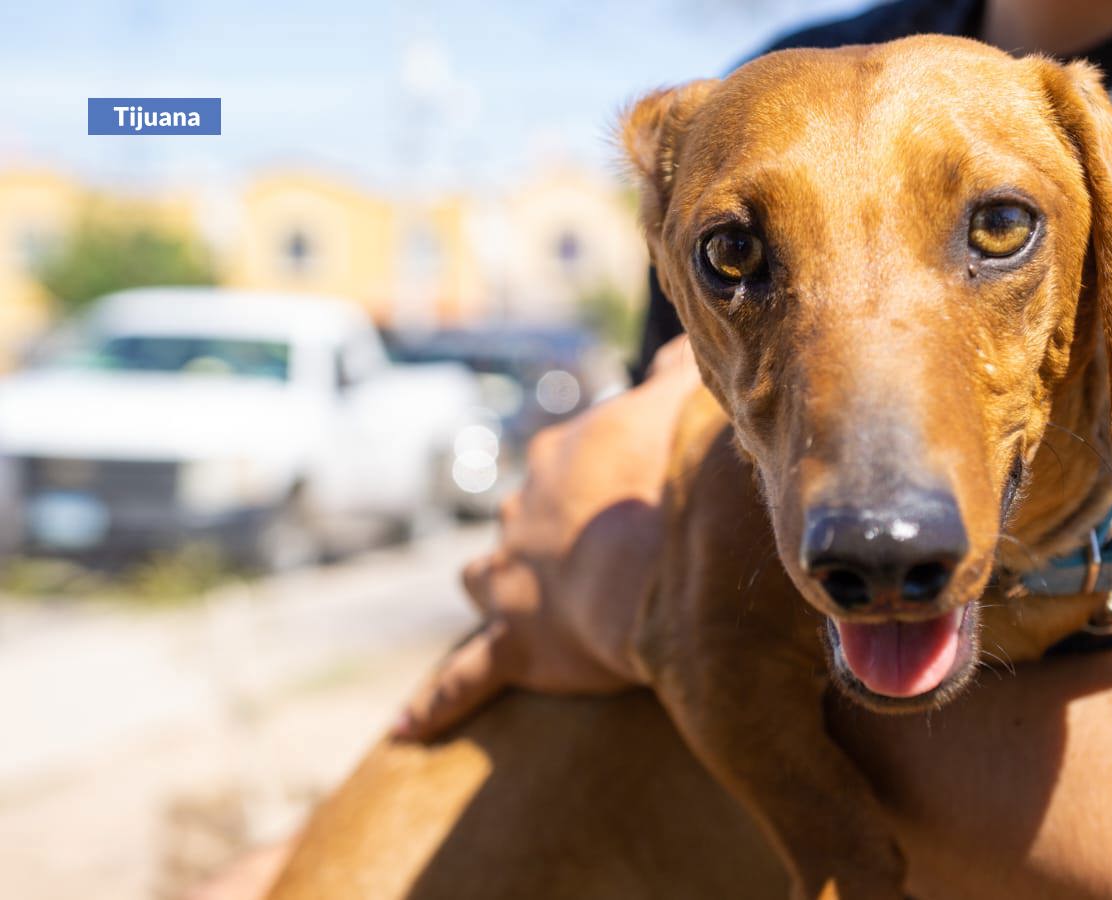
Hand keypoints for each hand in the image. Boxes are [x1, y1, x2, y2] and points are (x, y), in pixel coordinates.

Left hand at [393, 337, 700, 740]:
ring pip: (483, 576)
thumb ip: (681, 369)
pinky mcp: (515, 644)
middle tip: (596, 549)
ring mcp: (512, 578)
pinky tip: (405, 728)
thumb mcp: (687, 403)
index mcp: (564, 453)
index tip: (635, 485)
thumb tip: (682, 341)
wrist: (669, 564)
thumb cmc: (681, 478)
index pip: (573, 455)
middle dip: (548, 528)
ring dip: (496, 584)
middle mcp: (525, 510)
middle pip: (525, 514)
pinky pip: (465, 676)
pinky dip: (437, 701)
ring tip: (514, 600)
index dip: (603, 473)